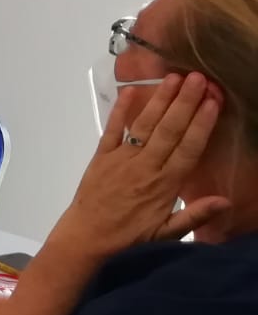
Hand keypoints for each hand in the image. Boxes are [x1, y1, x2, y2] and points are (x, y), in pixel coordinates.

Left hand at [49, 72, 227, 255]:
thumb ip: (195, 215)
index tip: (214, 101)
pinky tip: (130, 91)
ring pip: (144, 125)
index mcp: (165, 185)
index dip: (202, 124)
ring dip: (159, 100)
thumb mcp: (166, 233)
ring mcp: (122, 159)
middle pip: (169, 130)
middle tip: (198, 77)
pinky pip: (112, 130)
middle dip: (185, 102)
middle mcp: (145, 167)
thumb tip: (226, 201)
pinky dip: (120, 111)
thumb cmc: (130, 237)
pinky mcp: (101, 156)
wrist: (87, 237)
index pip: (188, 148)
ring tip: (173, 77)